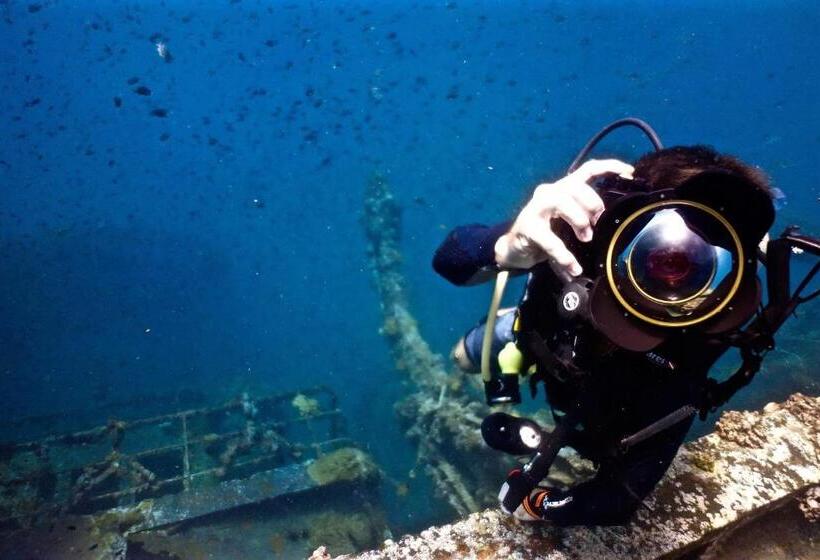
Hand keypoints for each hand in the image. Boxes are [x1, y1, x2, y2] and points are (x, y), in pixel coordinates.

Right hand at [494, 159, 633, 279]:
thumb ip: (587, 220)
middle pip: (575, 186)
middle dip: (592, 204)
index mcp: (563, 189)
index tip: (630, 173)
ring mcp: (535, 207)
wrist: (514, 249)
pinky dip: (563, 254)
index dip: (609, 167)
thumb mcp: (569, 224)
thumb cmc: (546, 234)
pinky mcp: (527, 226)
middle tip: (597, 224)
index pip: (587, 170)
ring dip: (578, 219)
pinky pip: (549, 238)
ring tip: (585, 238)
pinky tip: (572, 267)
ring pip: (561, 201)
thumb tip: (614, 231)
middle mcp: (549, 192)